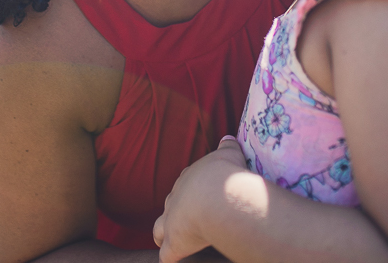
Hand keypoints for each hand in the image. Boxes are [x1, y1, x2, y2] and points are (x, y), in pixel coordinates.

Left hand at [153, 137, 246, 262]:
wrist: (217, 198)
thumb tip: (228, 137)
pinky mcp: (174, 244)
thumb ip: (227, 146)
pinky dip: (167, 258)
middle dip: (176, 211)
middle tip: (186, 219)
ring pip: (159, 229)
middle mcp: (175, 199)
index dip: (192, 192)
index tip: (200, 196)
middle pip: (171, 205)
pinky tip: (168, 262)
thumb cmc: (224, 175)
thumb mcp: (229, 154)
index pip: (186, 184)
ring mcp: (171, 222)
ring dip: (163, 235)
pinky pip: (166, 255)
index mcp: (188, 179)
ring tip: (167, 240)